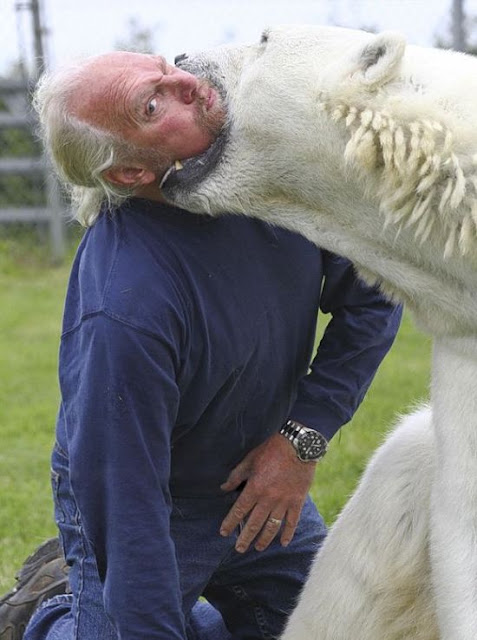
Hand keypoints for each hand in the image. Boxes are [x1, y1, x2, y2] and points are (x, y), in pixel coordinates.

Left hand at [220, 433, 315, 552]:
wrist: (297, 446)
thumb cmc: (271, 450)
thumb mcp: (250, 460)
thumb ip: (236, 476)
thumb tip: (224, 488)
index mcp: (254, 488)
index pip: (239, 511)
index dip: (230, 523)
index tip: (224, 532)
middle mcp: (268, 499)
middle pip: (254, 524)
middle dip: (245, 538)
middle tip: (239, 549)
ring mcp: (284, 502)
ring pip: (272, 527)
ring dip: (264, 539)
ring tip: (258, 548)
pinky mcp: (297, 501)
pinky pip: (292, 522)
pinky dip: (288, 533)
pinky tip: (283, 543)